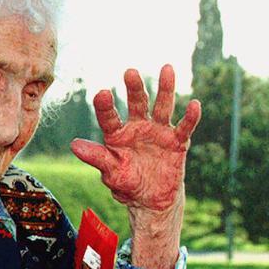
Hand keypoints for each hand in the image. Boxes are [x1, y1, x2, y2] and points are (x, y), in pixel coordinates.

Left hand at [70, 64, 200, 268]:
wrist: (151, 200)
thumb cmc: (127, 184)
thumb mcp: (111, 173)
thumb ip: (97, 158)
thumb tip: (74, 145)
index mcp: (117, 135)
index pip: (109, 117)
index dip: (105, 106)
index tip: (102, 93)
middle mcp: (138, 127)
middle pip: (137, 104)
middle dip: (134, 89)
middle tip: (130, 72)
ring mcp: (158, 132)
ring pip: (162, 107)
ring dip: (165, 89)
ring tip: (166, 68)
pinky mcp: (177, 141)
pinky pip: (185, 127)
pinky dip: (190, 117)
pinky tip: (195, 104)